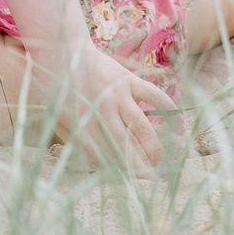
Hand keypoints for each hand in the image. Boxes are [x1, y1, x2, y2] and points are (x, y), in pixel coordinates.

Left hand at [52, 45, 175, 168]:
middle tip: (153, 179)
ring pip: (142, 126)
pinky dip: (169, 109)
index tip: (133, 185)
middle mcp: (101, 109)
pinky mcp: (128, 79)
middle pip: (125, 144)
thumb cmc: (56, 87)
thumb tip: (95, 164)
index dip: (120, 171)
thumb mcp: (57, 116)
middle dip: (140, 165)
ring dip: (154, 146)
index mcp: (81, 121)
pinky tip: (178, 125)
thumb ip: (75, 139)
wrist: (61, 49)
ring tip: (161, 160)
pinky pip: (154, 95)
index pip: (105, 154)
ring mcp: (117, 93)